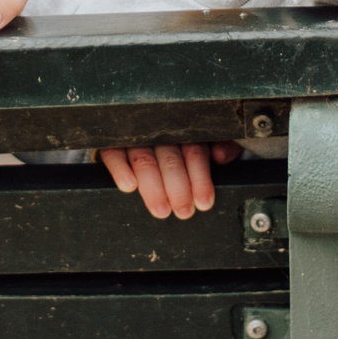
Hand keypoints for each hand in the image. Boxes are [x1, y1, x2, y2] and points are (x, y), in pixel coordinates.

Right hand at [99, 140, 241, 218]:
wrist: (142, 131)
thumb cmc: (182, 142)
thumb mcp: (211, 139)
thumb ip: (224, 144)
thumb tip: (221, 155)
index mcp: (185, 128)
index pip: (194, 149)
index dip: (200, 177)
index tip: (204, 201)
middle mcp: (160, 129)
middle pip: (170, 157)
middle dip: (178, 188)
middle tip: (184, 210)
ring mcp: (134, 136)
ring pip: (143, 158)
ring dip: (152, 186)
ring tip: (161, 209)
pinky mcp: (112, 143)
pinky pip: (113, 154)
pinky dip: (120, 169)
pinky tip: (129, 185)